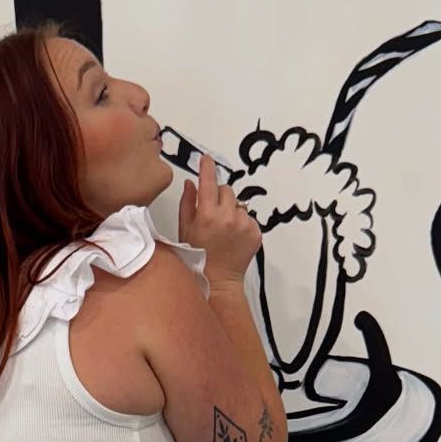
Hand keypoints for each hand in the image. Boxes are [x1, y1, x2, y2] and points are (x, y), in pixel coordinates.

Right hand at [178, 153, 261, 285]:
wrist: (218, 282)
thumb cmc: (196, 259)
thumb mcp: (184, 231)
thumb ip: (187, 204)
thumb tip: (191, 183)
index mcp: (207, 215)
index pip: (208, 182)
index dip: (207, 168)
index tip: (206, 159)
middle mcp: (228, 217)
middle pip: (227, 190)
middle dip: (219, 196)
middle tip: (213, 213)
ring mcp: (244, 225)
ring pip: (238, 204)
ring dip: (231, 211)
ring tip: (224, 230)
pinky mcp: (256, 233)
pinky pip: (248, 218)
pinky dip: (241, 223)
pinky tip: (233, 237)